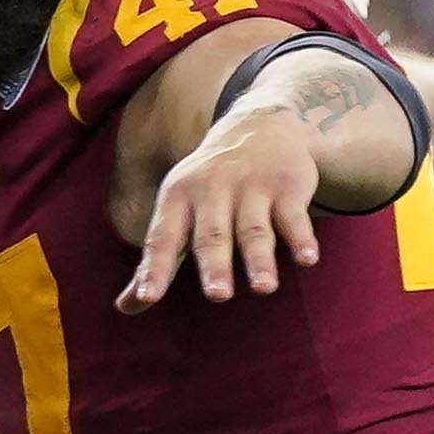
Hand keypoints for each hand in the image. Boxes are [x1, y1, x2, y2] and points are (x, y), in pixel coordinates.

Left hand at [122, 106, 328, 309]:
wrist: (258, 126)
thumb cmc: (207, 187)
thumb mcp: (177, 212)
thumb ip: (156, 261)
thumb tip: (125, 308)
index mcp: (178, 197)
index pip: (163, 237)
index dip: (154, 268)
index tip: (147, 297)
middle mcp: (212, 190)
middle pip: (212, 234)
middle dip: (215, 265)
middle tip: (217, 295)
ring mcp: (252, 187)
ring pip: (254, 229)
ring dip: (259, 259)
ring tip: (263, 288)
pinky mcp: (288, 186)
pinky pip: (294, 216)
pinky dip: (301, 238)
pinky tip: (307, 259)